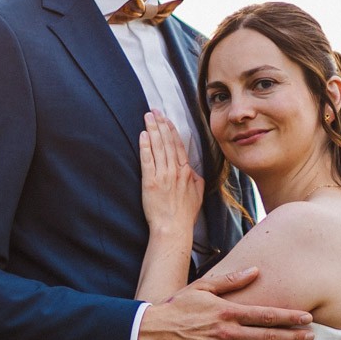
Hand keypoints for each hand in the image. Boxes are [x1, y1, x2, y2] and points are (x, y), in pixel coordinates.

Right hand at [137, 268, 314, 339]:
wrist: (150, 335)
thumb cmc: (176, 308)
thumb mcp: (202, 287)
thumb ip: (231, 281)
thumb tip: (256, 270)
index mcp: (227, 311)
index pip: (267, 315)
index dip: (290, 317)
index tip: (307, 318)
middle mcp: (227, 333)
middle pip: (269, 336)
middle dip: (293, 336)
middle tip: (312, 336)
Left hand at [140, 111, 202, 237]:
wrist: (173, 228)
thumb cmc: (185, 214)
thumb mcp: (198, 193)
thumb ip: (195, 178)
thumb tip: (191, 170)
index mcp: (186, 171)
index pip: (178, 146)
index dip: (171, 130)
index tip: (166, 119)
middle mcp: (175, 170)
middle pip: (167, 142)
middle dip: (160, 124)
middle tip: (154, 111)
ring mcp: (163, 175)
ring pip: (158, 147)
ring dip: (152, 130)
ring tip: (147, 117)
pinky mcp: (150, 182)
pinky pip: (147, 160)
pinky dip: (145, 146)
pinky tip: (142, 135)